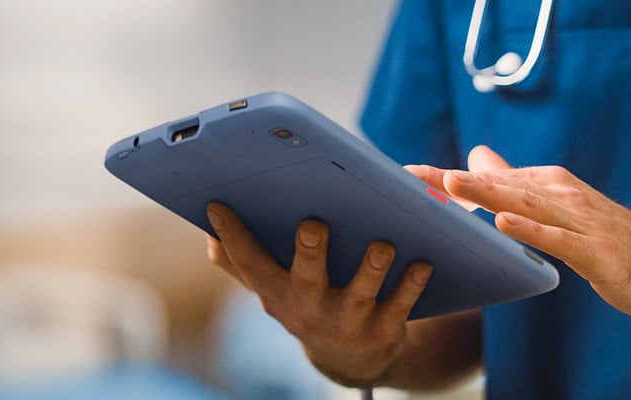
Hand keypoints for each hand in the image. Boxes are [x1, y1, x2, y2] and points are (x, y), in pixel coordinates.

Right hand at [205, 203, 432, 386]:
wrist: (351, 360)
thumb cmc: (309, 306)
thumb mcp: (273, 291)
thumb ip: (241, 265)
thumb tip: (207, 237)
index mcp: (279, 294)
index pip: (249, 265)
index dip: (232, 238)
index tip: (218, 206)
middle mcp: (309, 309)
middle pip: (306, 280)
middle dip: (309, 253)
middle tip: (313, 225)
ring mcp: (347, 322)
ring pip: (360, 294)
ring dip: (371, 269)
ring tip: (382, 244)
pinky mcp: (382, 331)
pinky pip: (400, 306)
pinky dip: (411, 285)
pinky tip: (423, 262)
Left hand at [406, 146, 630, 318]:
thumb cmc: (611, 239)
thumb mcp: (558, 207)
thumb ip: (517, 184)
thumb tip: (478, 158)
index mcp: (548, 186)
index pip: (490, 179)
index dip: (446, 178)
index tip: (405, 175)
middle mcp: (560, 196)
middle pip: (500, 186)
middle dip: (454, 181)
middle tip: (412, 176)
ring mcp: (578, 222)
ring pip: (525, 205)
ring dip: (487, 193)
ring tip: (450, 184)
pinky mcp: (594, 251)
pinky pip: (557, 240)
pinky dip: (530, 230)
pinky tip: (504, 224)